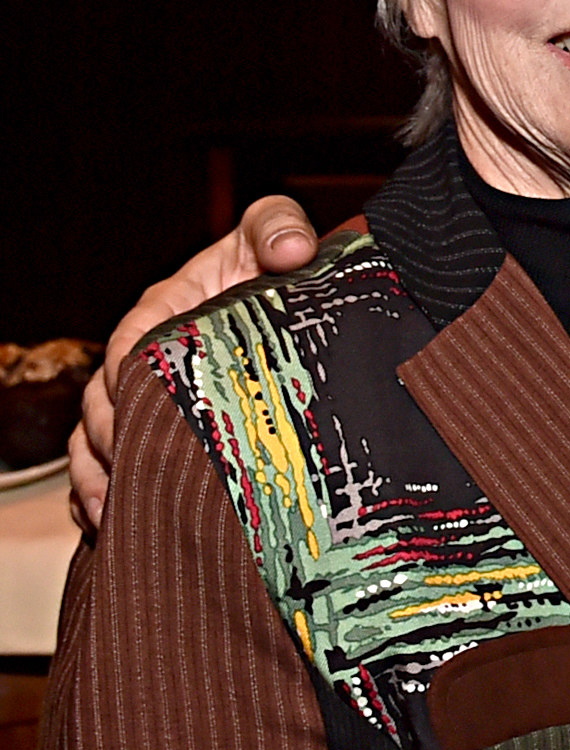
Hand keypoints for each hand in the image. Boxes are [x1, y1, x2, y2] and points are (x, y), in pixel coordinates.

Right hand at [68, 197, 318, 529]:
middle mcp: (145, 355)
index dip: (127, 377)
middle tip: (134, 474)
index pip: (129, 344)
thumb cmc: (274, 261)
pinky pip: (105, 464)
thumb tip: (293, 248)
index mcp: (166, 308)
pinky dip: (99, 494)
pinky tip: (110, 523)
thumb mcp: (277, 231)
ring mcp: (147, 395)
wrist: (292, 293)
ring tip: (114, 515)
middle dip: (111, 439)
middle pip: (104, 401)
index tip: (140, 407)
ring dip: (99, 477)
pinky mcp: (155, 427)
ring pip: (95, 438)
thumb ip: (279, 226)